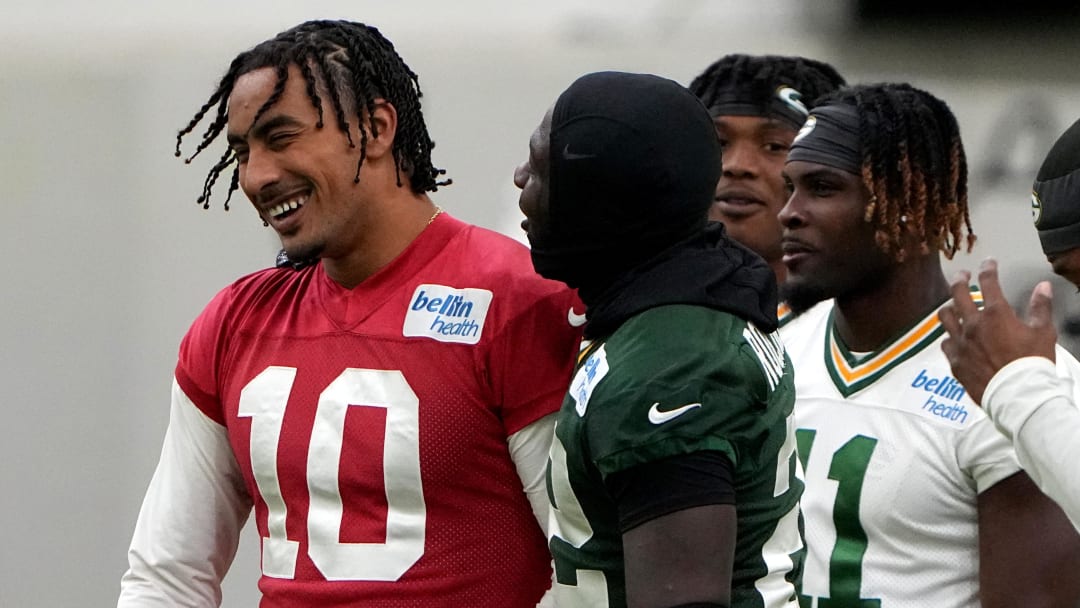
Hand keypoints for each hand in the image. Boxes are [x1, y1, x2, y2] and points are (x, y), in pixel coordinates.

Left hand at [938, 258, 1057, 404]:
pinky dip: (950, 337)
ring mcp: (960, 343)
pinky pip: (946, 344)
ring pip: (945, 317)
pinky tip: (954, 338)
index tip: (989, 262)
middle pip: (957, 293)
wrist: (1018, 395)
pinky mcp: (954, 362)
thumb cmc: (1033, 363)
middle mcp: (973, 325)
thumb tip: (1043, 286)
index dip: (988, 268)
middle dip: (959, 279)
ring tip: (952, 305)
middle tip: (962, 274)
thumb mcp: (1044, 332)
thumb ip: (1041, 307)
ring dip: (949, 307)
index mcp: (996, 314)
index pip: (988, 282)